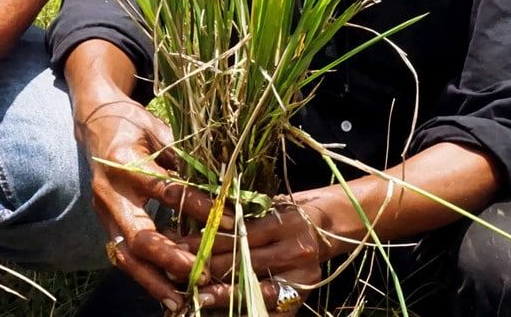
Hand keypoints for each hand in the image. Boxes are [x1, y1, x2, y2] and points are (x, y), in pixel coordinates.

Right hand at [77, 97, 203, 312]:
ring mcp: (104, 212)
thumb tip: (220, 179)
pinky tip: (168, 292)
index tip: (229, 221)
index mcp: (124, 162)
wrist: (93, 121)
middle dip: (171, 259)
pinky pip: (124, 255)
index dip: (199, 207)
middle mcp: (109, 193)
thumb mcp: (156, 127)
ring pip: (126, 256)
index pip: (166, 191)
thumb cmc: (129, 121)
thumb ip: (182, 153)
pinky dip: (146, 275)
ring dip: (154, 280)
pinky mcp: (107, 223)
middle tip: (202, 275)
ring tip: (181, 301)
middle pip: (138, 236)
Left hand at [169, 191, 328, 310]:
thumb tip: (199, 223)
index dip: (208, 241)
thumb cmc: (291, 210)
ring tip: (198, 297)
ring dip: (223, 294)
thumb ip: (241, 215)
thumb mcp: (269, 204)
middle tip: (178, 272)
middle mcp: (294, 251)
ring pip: (256, 289)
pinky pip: (272, 310)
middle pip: (244, 263)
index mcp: (284, 223)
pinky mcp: (302, 296)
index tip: (179, 245)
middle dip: (208, 268)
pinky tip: (224, 312)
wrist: (331, 225)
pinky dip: (247, 310)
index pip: (239, 235)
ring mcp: (301, 277)